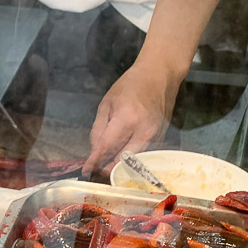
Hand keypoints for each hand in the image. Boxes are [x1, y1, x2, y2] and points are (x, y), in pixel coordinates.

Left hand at [83, 61, 180, 175]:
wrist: (160, 76)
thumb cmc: (130, 86)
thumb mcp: (106, 103)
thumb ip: (98, 129)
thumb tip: (94, 151)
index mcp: (127, 118)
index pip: (107, 147)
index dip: (95, 161)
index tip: (85, 171)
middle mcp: (144, 131)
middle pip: (122, 160)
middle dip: (106, 168)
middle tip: (95, 170)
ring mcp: (156, 137)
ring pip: (134, 163)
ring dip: (119, 168)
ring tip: (106, 166)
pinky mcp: (162, 140)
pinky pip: (143, 157)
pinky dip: (131, 161)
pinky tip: (121, 159)